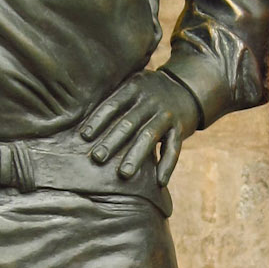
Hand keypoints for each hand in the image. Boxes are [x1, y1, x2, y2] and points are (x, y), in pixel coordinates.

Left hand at [80, 70, 199, 184]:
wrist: (185, 87)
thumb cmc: (147, 91)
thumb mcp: (133, 85)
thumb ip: (114, 98)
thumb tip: (83, 125)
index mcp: (134, 87)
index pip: (113, 104)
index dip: (99, 120)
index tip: (84, 137)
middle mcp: (151, 100)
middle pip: (129, 122)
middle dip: (112, 141)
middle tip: (97, 158)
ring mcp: (167, 114)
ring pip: (150, 136)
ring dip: (136, 156)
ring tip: (124, 174)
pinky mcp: (180, 128)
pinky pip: (174, 148)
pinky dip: (167, 165)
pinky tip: (159, 182)